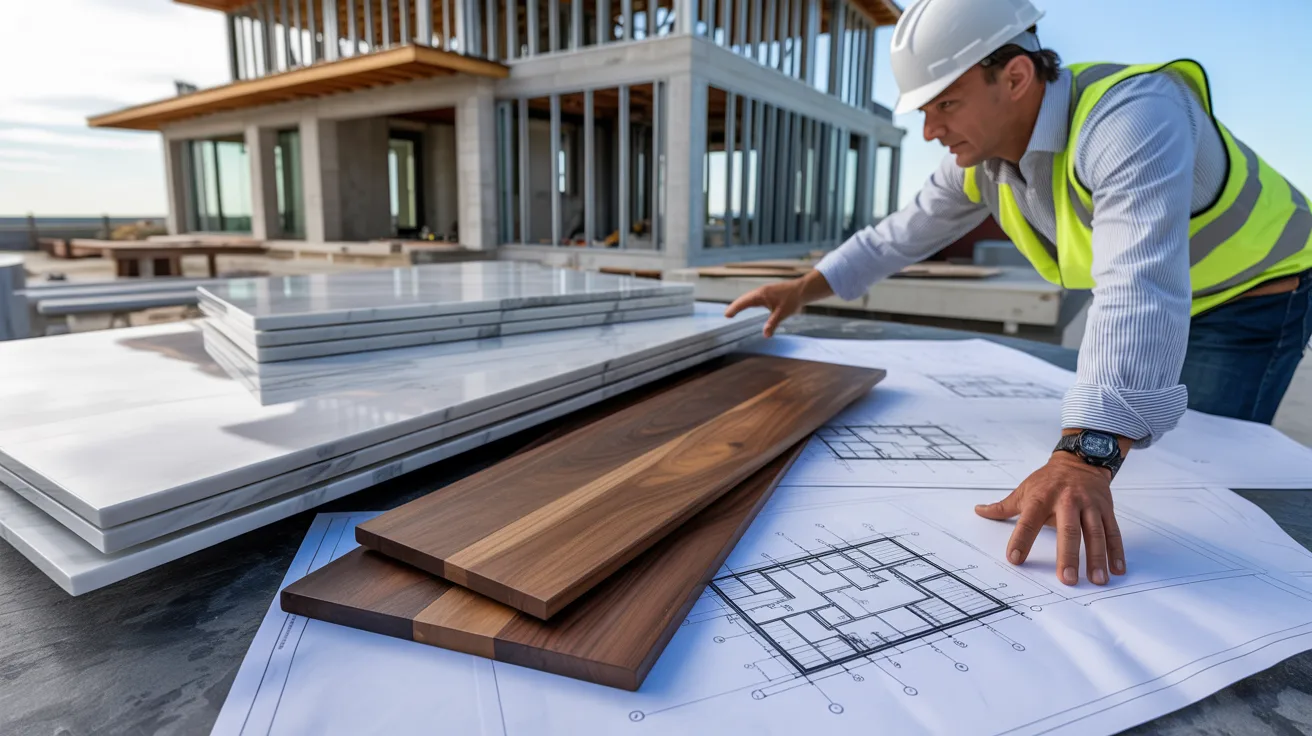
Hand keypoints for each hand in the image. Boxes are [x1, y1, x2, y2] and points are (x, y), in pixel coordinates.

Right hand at [723, 270, 834, 336]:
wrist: (803, 289)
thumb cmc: (793, 299)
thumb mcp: (783, 313)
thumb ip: (773, 323)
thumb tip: (765, 335)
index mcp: (761, 295)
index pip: (744, 302)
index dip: (735, 308)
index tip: (727, 315)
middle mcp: (761, 292)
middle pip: (744, 299)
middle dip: (735, 306)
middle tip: (727, 315)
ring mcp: (765, 291)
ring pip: (749, 297)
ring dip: (741, 303)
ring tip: (734, 311)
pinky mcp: (769, 292)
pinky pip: (754, 297)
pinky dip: (748, 302)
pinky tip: (749, 305)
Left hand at [974, 451, 1125, 585]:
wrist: (1080, 459)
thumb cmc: (1048, 480)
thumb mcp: (1024, 489)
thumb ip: (1003, 507)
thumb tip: (979, 511)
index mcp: (1042, 498)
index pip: (1028, 521)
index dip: (1021, 539)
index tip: (1015, 559)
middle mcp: (1067, 501)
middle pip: (1068, 529)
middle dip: (1067, 555)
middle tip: (1066, 579)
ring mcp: (1089, 505)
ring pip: (1095, 533)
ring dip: (1097, 557)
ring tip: (1097, 580)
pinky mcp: (1106, 509)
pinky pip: (1113, 532)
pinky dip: (1116, 551)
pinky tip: (1117, 569)